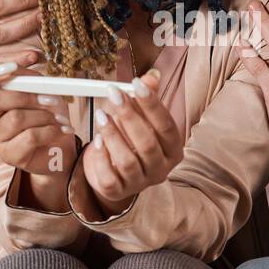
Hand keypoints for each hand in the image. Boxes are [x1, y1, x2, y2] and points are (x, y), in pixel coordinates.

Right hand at [0, 62, 77, 204]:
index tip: (12, 67)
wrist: (57, 147)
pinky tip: (59, 130)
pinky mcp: (8, 155)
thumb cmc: (44, 113)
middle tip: (50, 98)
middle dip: (26, 95)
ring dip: (44, 115)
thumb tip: (33, 71)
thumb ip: (29, 80)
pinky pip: (30, 136)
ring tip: (59, 118)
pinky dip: (50, 130)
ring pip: (15, 118)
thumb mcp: (38, 90)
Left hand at [78, 70, 182, 217]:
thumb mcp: (142, 119)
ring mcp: (139, 183)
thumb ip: (147, 99)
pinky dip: (101, 157)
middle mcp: (160, 170)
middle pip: (147, 143)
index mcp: (173, 151)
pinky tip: (95, 141)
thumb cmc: (131, 141)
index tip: (136, 83)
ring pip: (127, 161)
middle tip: (114, 94)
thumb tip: (151, 76)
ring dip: (113, 135)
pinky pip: (109, 177)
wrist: (115, 173)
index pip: (167, 126)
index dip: (152, 104)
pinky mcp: (118, 192)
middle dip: (129, 116)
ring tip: (101, 115)